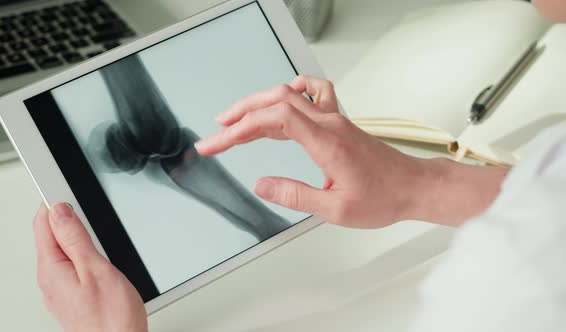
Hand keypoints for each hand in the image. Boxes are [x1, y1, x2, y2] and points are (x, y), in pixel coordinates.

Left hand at [33, 203, 146, 331]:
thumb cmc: (111, 318)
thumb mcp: (96, 269)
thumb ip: (76, 239)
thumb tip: (60, 211)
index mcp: (52, 269)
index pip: (43, 224)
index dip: (53, 202)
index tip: (62, 186)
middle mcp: (51, 279)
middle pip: (48, 236)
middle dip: (62, 215)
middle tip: (75, 197)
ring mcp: (61, 288)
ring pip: (60, 250)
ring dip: (71, 232)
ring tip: (82, 216)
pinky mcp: (73, 294)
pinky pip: (69, 265)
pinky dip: (78, 250)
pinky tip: (90, 247)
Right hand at [195, 75, 427, 227]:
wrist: (412, 186)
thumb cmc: (382, 198)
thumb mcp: (335, 209)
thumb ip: (295, 195)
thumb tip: (261, 185)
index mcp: (326, 143)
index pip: (274, 119)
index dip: (240, 128)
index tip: (217, 143)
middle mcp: (329, 123)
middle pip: (276, 100)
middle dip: (240, 114)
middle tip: (216, 132)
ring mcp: (334, 119)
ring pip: (289, 95)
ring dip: (258, 103)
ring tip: (234, 119)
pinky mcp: (337, 122)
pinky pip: (311, 93)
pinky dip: (289, 92)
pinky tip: (280, 101)